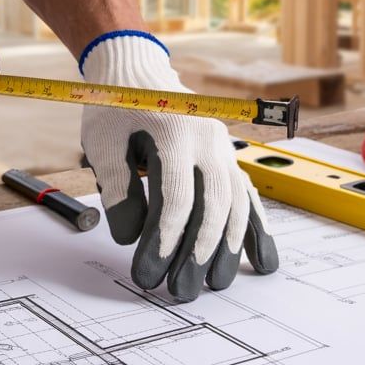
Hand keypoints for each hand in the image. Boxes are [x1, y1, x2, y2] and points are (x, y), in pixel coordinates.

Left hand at [80, 32, 278, 300]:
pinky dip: (256, 230)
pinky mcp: (228, 158)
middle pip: (212, 207)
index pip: (175, 200)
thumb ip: (117, 189)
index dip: (163, 242)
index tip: (147, 274)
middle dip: (197, 255)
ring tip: (216, 285)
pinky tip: (262, 263)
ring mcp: (224, 149)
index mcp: (175, 133)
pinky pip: (249, 197)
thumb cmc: (114, 109)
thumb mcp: (102, 143)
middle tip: (181, 292)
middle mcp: (209, 141)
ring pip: (236, 204)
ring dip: (228, 249)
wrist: (138, 72)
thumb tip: (132, 237)